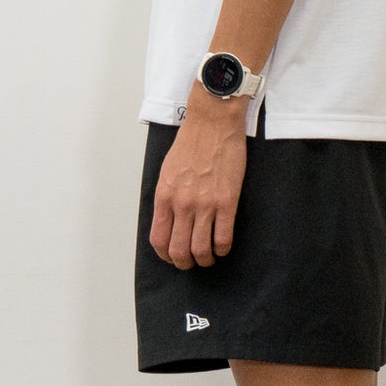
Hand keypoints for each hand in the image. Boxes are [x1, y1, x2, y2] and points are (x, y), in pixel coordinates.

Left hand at [150, 91, 248, 267]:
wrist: (212, 122)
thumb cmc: (191, 142)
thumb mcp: (167, 171)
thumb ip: (167, 197)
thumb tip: (169, 221)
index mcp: (164, 196)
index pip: (159, 239)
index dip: (165, 255)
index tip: (173, 256)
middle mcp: (181, 204)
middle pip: (179, 250)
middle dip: (185, 263)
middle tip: (192, 262)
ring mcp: (204, 204)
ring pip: (201, 249)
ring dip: (205, 259)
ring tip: (209, 256)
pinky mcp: (226, 202)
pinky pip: (223, 238)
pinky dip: (223, 248)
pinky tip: (223, 246)